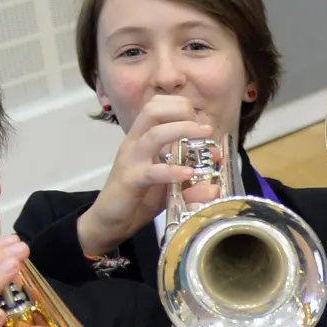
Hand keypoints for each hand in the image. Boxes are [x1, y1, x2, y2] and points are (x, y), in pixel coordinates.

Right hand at [78, 94, 213, 255]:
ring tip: (204, 136)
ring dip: (183, 131)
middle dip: (182, 111)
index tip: (202, 120)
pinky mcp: (131, 180)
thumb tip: (216, 168)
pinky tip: (188, 172)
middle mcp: (135, 143)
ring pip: (155, 134)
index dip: (181, 106)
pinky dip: (173, 170)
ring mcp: (131, 160)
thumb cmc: (139, 198)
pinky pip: (153, 171)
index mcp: (142, 137)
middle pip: (153, 110)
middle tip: (204, 126)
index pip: (157, 105)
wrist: (110, 221)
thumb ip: (191, 175)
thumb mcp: (169, 184)